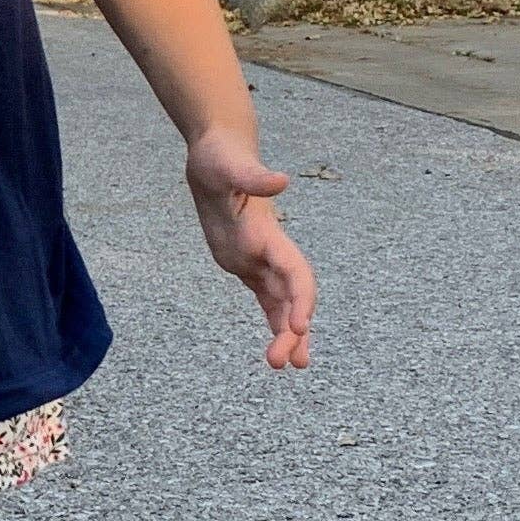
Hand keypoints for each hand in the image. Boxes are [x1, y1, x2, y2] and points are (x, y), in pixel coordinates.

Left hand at [186, 134, 314, 368]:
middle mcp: (271, 250)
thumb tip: (280, 180)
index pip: (296, 272)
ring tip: (284, 367)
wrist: (218, 152)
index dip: (301, 299)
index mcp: (269, 234)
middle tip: (287, 364)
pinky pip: (267, 299)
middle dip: (293, 330)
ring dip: (287, 335)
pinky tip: (277, 349)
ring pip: (282, 305)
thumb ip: (253, 176)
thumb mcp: (228, 165)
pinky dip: (274, 323)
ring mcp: (261, 259)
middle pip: (292, 297)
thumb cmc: (221, 156)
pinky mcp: (246, 264)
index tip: (299, 327)